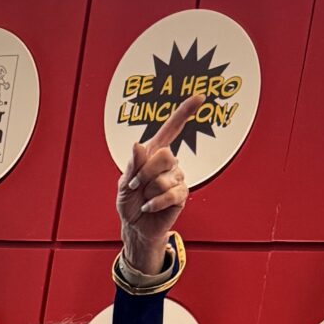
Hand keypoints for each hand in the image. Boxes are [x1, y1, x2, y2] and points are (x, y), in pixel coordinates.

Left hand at [116, 91, 197, 272]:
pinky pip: (170, 194)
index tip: (200, 97)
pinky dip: (155, 202)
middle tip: (136, 185)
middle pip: (165, 155)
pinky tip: (149, 206)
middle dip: (145, 173)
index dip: (185, 112)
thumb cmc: (129, 202)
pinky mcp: (181, 195)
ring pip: (163, 178)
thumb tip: (138, 145)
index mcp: (154, 153)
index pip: (172, 128)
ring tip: (144, 198)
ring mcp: (177, 178)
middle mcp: (169, 163)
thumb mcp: (124, 183)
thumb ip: (132, 164)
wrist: (135, 226)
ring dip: (147, 191)